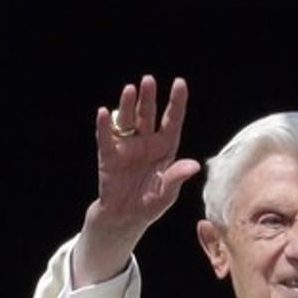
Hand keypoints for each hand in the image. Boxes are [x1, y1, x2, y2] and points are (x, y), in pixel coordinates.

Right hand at [73, 75, 201, 285]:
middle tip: (149, 80)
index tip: (180, 83)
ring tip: (130, 89)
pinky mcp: (109, 156)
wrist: (125, 217)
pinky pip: (106, 138)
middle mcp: (147, 142)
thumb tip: (194, 165)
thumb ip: (176, 177)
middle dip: (149, 98)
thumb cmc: (150, 203)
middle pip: (149, 115)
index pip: (173, 121)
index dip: (176, 102)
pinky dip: (104, 125)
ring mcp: (127, 147)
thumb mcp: (167, 193)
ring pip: (128, 121)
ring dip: (128, 105)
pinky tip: (104, 112)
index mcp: (166, 148)